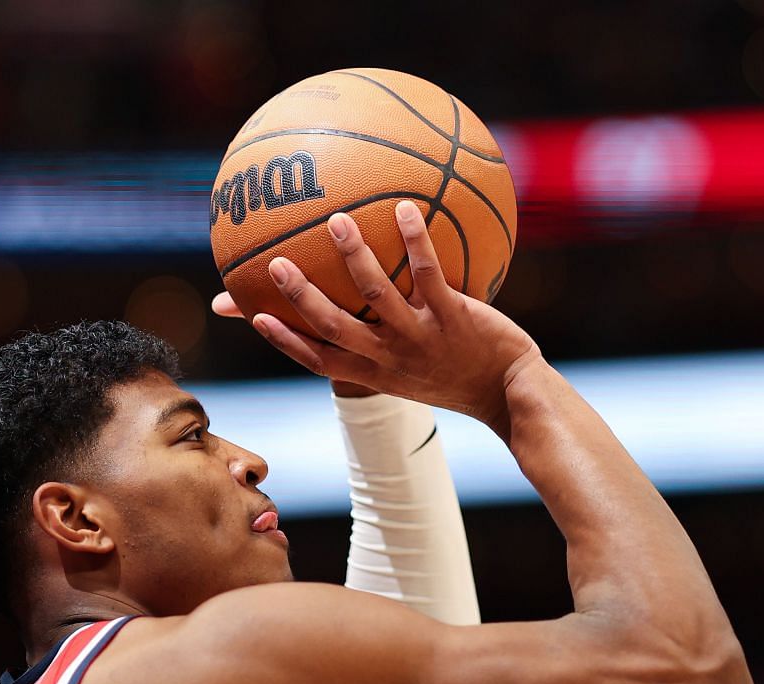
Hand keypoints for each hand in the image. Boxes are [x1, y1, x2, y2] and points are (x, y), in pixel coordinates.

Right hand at [228, 202, 541, 427]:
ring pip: (375, 295)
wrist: (509, 394)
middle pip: (333, 326)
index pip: (318, 360)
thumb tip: (368, 315)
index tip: (254, 315)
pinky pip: (428, 273)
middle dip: (300, 296)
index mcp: (374, 372)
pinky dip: (415, 240)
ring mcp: (419, 337)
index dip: (284, 340)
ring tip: (336, 220)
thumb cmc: (457, 376)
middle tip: (276, 262)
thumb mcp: (412, 373)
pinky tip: (405, 208)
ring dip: (353, 256)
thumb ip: (383, 347)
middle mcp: (390, 357)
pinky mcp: (453, 317)